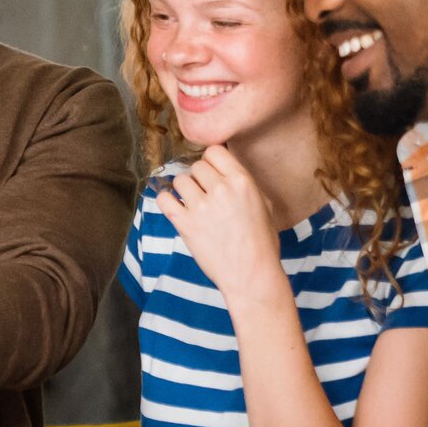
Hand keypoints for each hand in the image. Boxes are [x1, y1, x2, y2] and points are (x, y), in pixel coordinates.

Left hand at [163, 146, 284, 306]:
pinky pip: (164, 199)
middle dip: (199, 179)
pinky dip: (166, 201)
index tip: (212, 174)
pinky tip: (175, 208)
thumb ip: (243, 185)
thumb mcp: (263, 205)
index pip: (214, 151)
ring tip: (192, 205)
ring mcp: (201, 207)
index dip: (211, 162)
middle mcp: (221, 190)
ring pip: (179, 180)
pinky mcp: (185, 224)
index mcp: (242, 182)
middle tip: (204, 195)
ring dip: (184, 190)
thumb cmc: (262, 243)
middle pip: (196, 166)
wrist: (251, 275)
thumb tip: (225, 171)